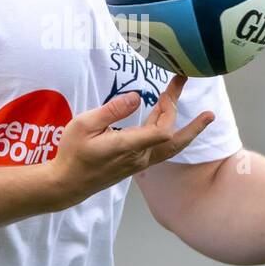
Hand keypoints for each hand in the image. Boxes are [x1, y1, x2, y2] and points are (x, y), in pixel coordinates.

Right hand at [51, 75, 213, 207]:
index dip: (170, 110)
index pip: (162, 133)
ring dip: (184, 125)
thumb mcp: (83, 125)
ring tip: (197, 109)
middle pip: (172, 136)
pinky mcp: (137, 164)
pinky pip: (163, 149)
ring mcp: (140, 163)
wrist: (67, 184)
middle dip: (177, 107)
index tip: (168, 90)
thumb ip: (111, 110)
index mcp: (126, 146)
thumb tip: (136, 97)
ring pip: (171, 145)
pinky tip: (166, 116)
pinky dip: (171, 132)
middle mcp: (139, 157)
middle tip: (179, 81)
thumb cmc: (72, 153)